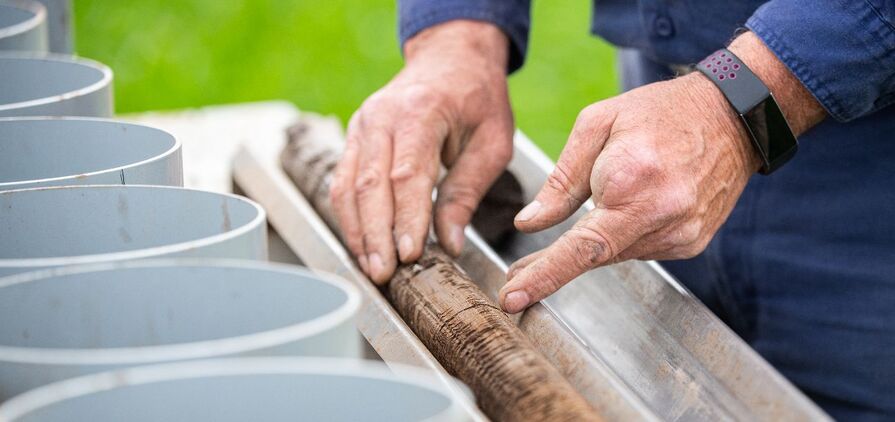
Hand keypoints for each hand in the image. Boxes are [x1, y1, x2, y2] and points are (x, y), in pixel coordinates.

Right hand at [330, 21, 514, 282]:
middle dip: (376, 235)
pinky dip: (349, 217)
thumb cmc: (477, 99)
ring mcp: (362, 125)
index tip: (409, 254)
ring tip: (371, 268)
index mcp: (421, 112)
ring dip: (357, 231)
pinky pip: (342, 181)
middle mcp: (382, 117)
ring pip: (347, 186)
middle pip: (370, 185)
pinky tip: (362, 244)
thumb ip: (468, 191)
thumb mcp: (493, 142)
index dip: (405, 218)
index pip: (407, 174)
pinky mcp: (355, 137)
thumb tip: (450, 243)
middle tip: (384, 273)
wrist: (451, 57)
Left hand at [498, 32, 825, 313]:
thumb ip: (561, 180)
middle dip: (552, 266)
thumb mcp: (598, 124)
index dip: (543, 275)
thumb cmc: (658, 112)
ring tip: (593, 210)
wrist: (733, 117)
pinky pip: (640, 248)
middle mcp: (661, 215)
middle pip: (593, 255)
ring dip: (595, 241)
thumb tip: (529, 225)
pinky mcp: (692, 243)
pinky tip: (632, 206)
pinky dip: (624, 234)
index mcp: (632, 181)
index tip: (512, 299)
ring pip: (616, 252)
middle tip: (517, 275)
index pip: (581, 245)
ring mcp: (681, 234)